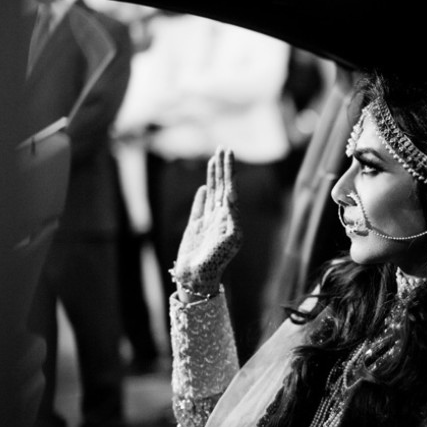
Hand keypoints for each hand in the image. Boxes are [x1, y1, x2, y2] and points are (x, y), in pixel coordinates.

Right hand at [171, 148, 242, 298]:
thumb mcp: (228, 242)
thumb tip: (231, 203)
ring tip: (214, 160)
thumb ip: (231, 221)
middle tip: (223, 148)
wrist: (197, 278)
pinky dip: (202, 197)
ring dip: (214, 176)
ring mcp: (208, 222)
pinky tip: (204, 188)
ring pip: (212, 193)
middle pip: (224, 186)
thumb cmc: (214, 262)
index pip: (231, 188)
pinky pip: (199, 208)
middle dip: (223, 167)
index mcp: (231, 218)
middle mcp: (222, 218)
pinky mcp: (195, 229)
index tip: (228, 153)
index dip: (229, 170)